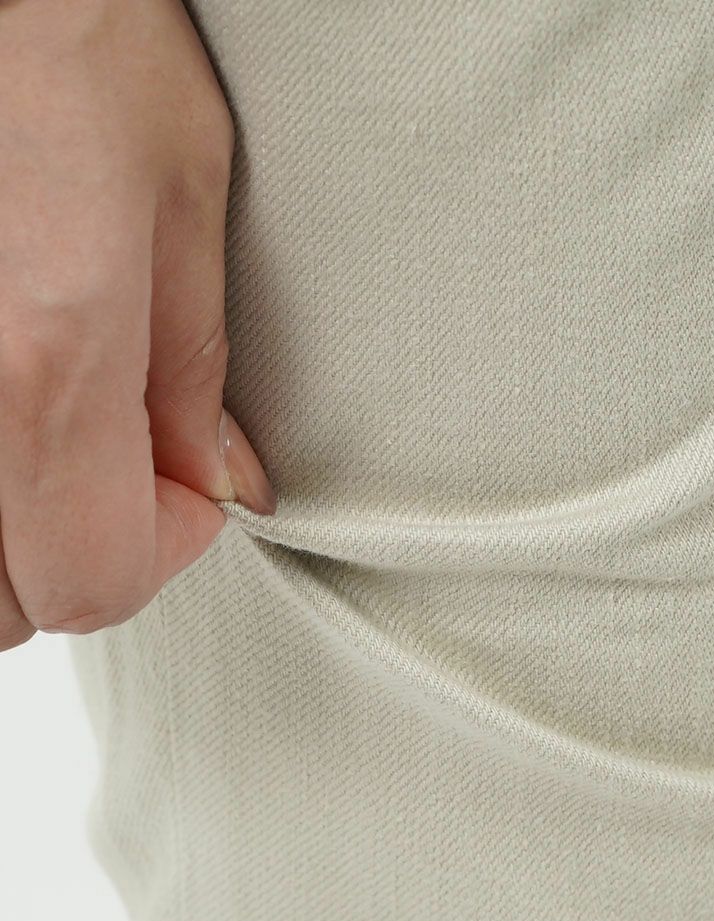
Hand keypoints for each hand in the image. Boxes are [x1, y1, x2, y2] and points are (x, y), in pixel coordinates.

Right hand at [0, 0, 275, 652]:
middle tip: (110, 460)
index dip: (161, 547)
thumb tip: (227, 488)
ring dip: (9, 537)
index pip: (92, 585)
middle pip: (4, 605)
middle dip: (76, 555)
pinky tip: (2, 408)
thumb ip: (196, 372)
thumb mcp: (180, 189)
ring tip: (43, 431)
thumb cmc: (63, 21)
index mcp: (41, 363)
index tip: (187, 481)